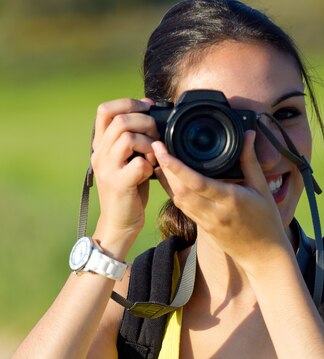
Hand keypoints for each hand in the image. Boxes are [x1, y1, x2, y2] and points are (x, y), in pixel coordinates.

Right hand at [90, 98, 158, 254]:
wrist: (120, 223)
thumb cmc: (129, 191)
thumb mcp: (126, 161)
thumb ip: (132, 140)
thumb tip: (149, 113)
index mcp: (100, 146)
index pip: (104, 110)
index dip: (127, 103)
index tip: (147, 108)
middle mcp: (99, 154)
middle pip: (119, 120)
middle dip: (145, 122)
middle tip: (156, 135)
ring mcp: (107, 169)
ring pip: (127, 137)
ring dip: (148, 143)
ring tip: (153, 155)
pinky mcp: (119, 184)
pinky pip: (139, 163)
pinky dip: (151, 164)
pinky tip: (152, 172)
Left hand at [152, 131, 290, 270]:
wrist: (264, 256)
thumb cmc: (267, 222)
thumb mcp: (262, 189)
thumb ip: (251, 161)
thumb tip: (249, 134)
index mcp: (229, 199)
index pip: (196, 181)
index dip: (175, 166)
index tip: (162, 149)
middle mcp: (214, 212)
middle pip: (180, 190)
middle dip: (164, 168)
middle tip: (156, 146)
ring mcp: (207, 222)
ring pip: (178, 200)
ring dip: (165, 180)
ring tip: (158, 159)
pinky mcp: (203, 228)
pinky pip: (184, 208)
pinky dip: (174, 192)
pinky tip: (169, 179)